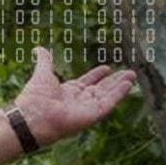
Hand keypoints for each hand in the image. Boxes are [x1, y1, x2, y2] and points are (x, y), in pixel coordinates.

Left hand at [12, 46, 138, 145]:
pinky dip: (119, 94)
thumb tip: (38, 48)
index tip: (107, 68)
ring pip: (108, 95)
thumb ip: (45, 61)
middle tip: (129, 72)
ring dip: (120, 86)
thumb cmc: (35, 98)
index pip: (86, 82)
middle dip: (115, 81)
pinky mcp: (93, 115)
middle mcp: (79, 101)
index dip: (97, 75)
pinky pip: (109, 103)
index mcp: (68, 92)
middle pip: (101, 89)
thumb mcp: (42, 73)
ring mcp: (86, 108)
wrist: (33, 116)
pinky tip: (128, 85)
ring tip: (132, 76)